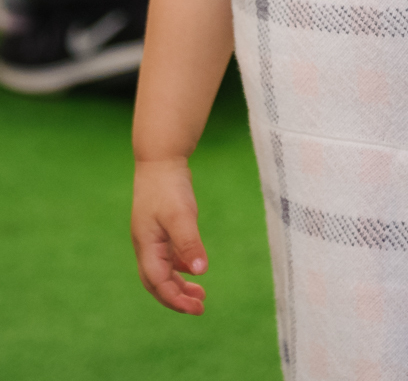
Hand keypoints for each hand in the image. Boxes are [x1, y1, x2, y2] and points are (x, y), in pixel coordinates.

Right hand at [131, 158, 207, 314]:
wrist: (160, 159)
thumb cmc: (168, 186)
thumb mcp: (180, 215)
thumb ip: (189, 243)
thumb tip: (200, 272)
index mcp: (147, 246)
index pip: (158, 283)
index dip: (176, 299)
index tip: (197, 308)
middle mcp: (146, 245)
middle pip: (157, 282)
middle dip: (176, 298)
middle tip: (200, 307)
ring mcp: (152, 236)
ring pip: (163, 270)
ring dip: (179, 284)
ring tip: (200, 294)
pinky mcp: (160, 227)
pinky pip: (168, 256)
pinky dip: (179, 266)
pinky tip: (193, 269)